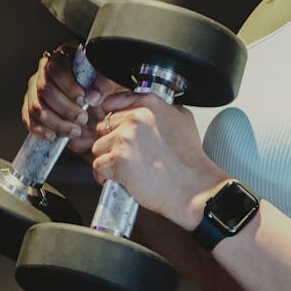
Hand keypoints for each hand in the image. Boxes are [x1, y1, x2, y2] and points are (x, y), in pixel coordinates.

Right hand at [21, 48, 126, 157]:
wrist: (94, 99)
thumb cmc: (100, 85)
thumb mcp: (109, 79)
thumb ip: (105, 84)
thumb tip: (93, 96)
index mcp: (62, 58)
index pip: (56, 68)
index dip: (68, 86)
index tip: (83, 99)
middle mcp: (43, 72)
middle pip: (45, 89)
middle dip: (65, 108)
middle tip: (83, 118)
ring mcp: (34, 90)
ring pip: (36, 107)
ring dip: (56, 122)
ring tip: (74, 130)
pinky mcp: (30, 107)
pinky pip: (28, 119)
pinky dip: (40, 130)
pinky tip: (54, 135)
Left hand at [91, 93, 223, 227]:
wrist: (193, 187)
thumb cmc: (190, 159)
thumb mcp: (182, 118)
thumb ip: (160, 108)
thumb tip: (142, 108)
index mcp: (149, 104)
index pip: (112, 102)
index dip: (114, 119)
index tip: (118, 130)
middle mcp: (135, 118)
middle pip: (103, 126)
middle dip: (112, 141)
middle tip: (129, 154)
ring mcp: (125, 139)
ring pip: (98, 146)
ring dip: (108, 158)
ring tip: (127, 168)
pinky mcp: (118, 161)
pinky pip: (97, 166)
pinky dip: (104, 175)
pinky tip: (119, 178)